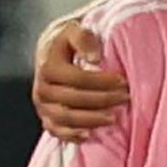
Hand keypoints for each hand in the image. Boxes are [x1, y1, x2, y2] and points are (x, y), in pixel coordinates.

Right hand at [33, 18, 130, 139]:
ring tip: (114, 118)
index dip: (101, 81)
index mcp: (47, 66)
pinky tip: (90, 135)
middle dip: (102, 100)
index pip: (77, 78)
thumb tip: (95, 58)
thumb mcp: (74, 30)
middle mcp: (41, 88)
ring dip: (91, 120)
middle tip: (125, 98)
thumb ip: (83, 37)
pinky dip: (73, 136)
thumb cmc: (68, 42)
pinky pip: (58, 132)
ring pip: (66, 118)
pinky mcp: (46, 119)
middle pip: (73, 99)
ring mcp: (42, 106)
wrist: (51, 53)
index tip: (123, 81)